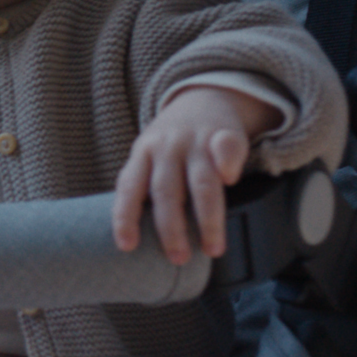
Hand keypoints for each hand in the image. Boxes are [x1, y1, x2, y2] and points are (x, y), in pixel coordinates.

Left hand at [112, 86, 280, 263]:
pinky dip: (228, 161)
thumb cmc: (172, 145)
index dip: (125, 217)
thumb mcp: (149, 159)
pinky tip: (231, 178)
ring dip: (207, 217)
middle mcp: (166, 147)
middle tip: (178, 257)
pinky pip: (227, 146)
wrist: (204, 98)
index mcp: (142, 155)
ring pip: (200, 181)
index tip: (127, 246)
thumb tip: (137, 241)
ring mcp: (196, 141)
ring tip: (212, 247)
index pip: (129, 188)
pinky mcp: (226, 134)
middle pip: (166, 191)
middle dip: (171, 228)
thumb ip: (144, 191)